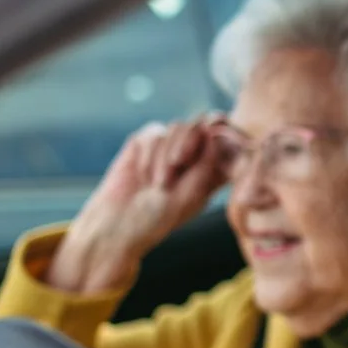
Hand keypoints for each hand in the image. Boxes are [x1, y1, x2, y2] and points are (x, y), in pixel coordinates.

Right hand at [49, 116, 229, 292]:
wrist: (120, 222)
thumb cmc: (161, 214)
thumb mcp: (193, 192)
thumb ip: (207, 161)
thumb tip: (215, 129)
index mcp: (212, 167)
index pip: (227, 138)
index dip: (225, 131)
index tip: (217, 137)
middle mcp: (193, 153)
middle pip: (202, 124)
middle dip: (189, 142)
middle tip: (177, 163)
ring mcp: (170, 145)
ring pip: (177, 127)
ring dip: (166, 156)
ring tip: (158, 184)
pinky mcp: (147, 141)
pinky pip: (154, 133)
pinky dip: (149, 156)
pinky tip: (143, 176)